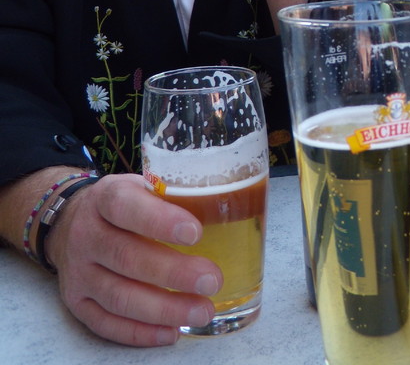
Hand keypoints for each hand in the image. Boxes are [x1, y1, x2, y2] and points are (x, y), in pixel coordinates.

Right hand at [47, 174, 221, 346]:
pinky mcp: (76, 302)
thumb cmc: (128, 204)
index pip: (127, 207)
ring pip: (119, 296)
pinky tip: (172, 332)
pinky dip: (140, 332)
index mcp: (106, 199)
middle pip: (127, 258)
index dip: (160, 221)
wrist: (71, 222)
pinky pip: (106, 323)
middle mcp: (87, 235)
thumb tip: (232, 206)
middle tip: (212, 280)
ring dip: (164, 309)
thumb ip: (176, 194)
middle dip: (173, 273)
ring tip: (202, 311)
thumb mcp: (145, 185)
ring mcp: (78, 272)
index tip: (195, 233)